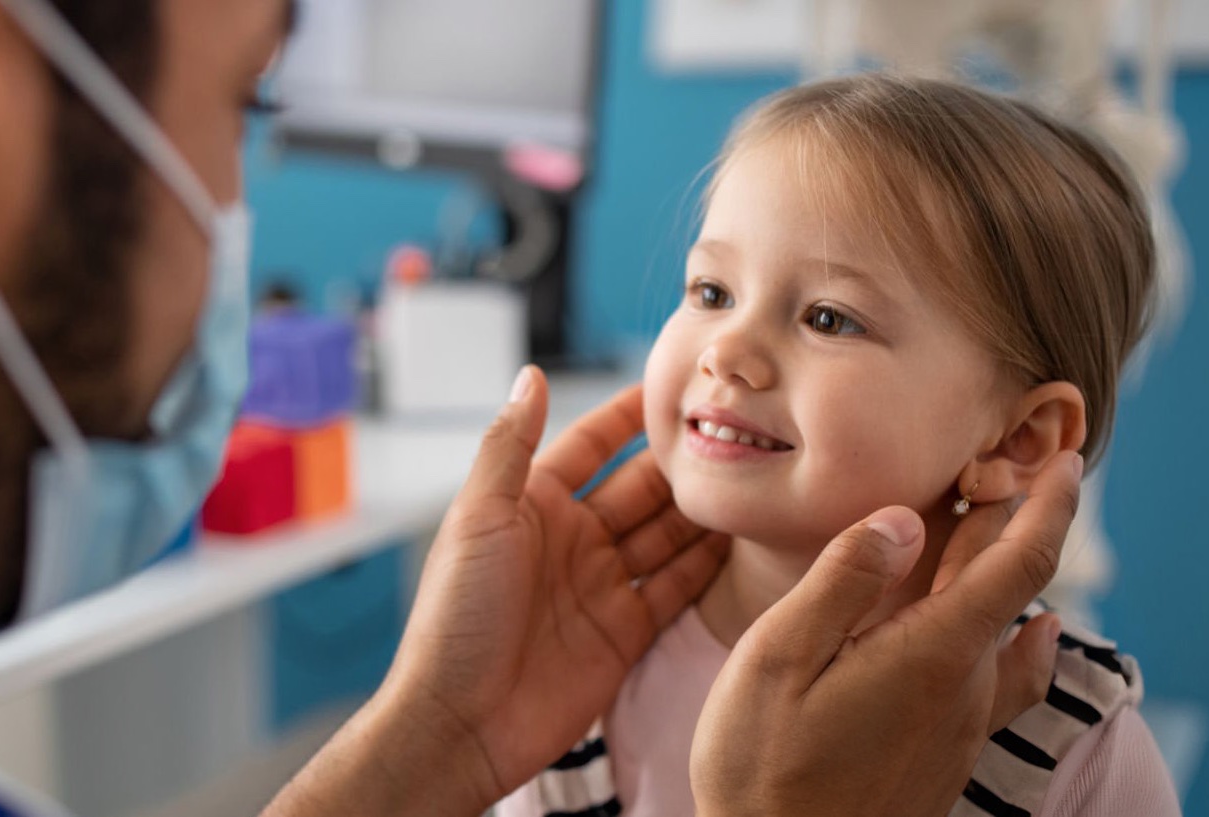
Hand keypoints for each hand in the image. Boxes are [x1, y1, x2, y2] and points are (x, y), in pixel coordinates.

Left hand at [264, 368, 726, 816]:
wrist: (463, 719)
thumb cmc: (456, 617)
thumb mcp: (478, 517)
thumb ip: (510, 444)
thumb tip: (530, 374)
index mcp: (530, 505)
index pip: (590, 445)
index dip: (628, 415)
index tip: (675, 384)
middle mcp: (569, 539)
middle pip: (637, 488)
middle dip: (680, 461)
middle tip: (737, 430)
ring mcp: (598, 585)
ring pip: (664, 534)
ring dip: (701, 510)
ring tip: (752, 476)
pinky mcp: (623, 632)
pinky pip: (673, 588)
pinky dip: (706, 566)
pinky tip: (741, 538)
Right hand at [690, 450, 1082, 816]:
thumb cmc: (762, 766)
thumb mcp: (778, 659)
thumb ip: (844, 582)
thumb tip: (905, 517)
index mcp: (930, 654)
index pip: (1019, 563)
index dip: (1047, 504)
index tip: (1061, 458)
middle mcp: (962, 689)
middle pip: (1009, 587)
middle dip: (1013, 521)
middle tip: (1003, 465)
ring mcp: (958, 725)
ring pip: (1000, 628)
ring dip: (1000, 570)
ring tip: (993, 525)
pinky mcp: (942, 753)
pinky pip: (998, 675)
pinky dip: (1016, 633)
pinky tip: (1034, 637)